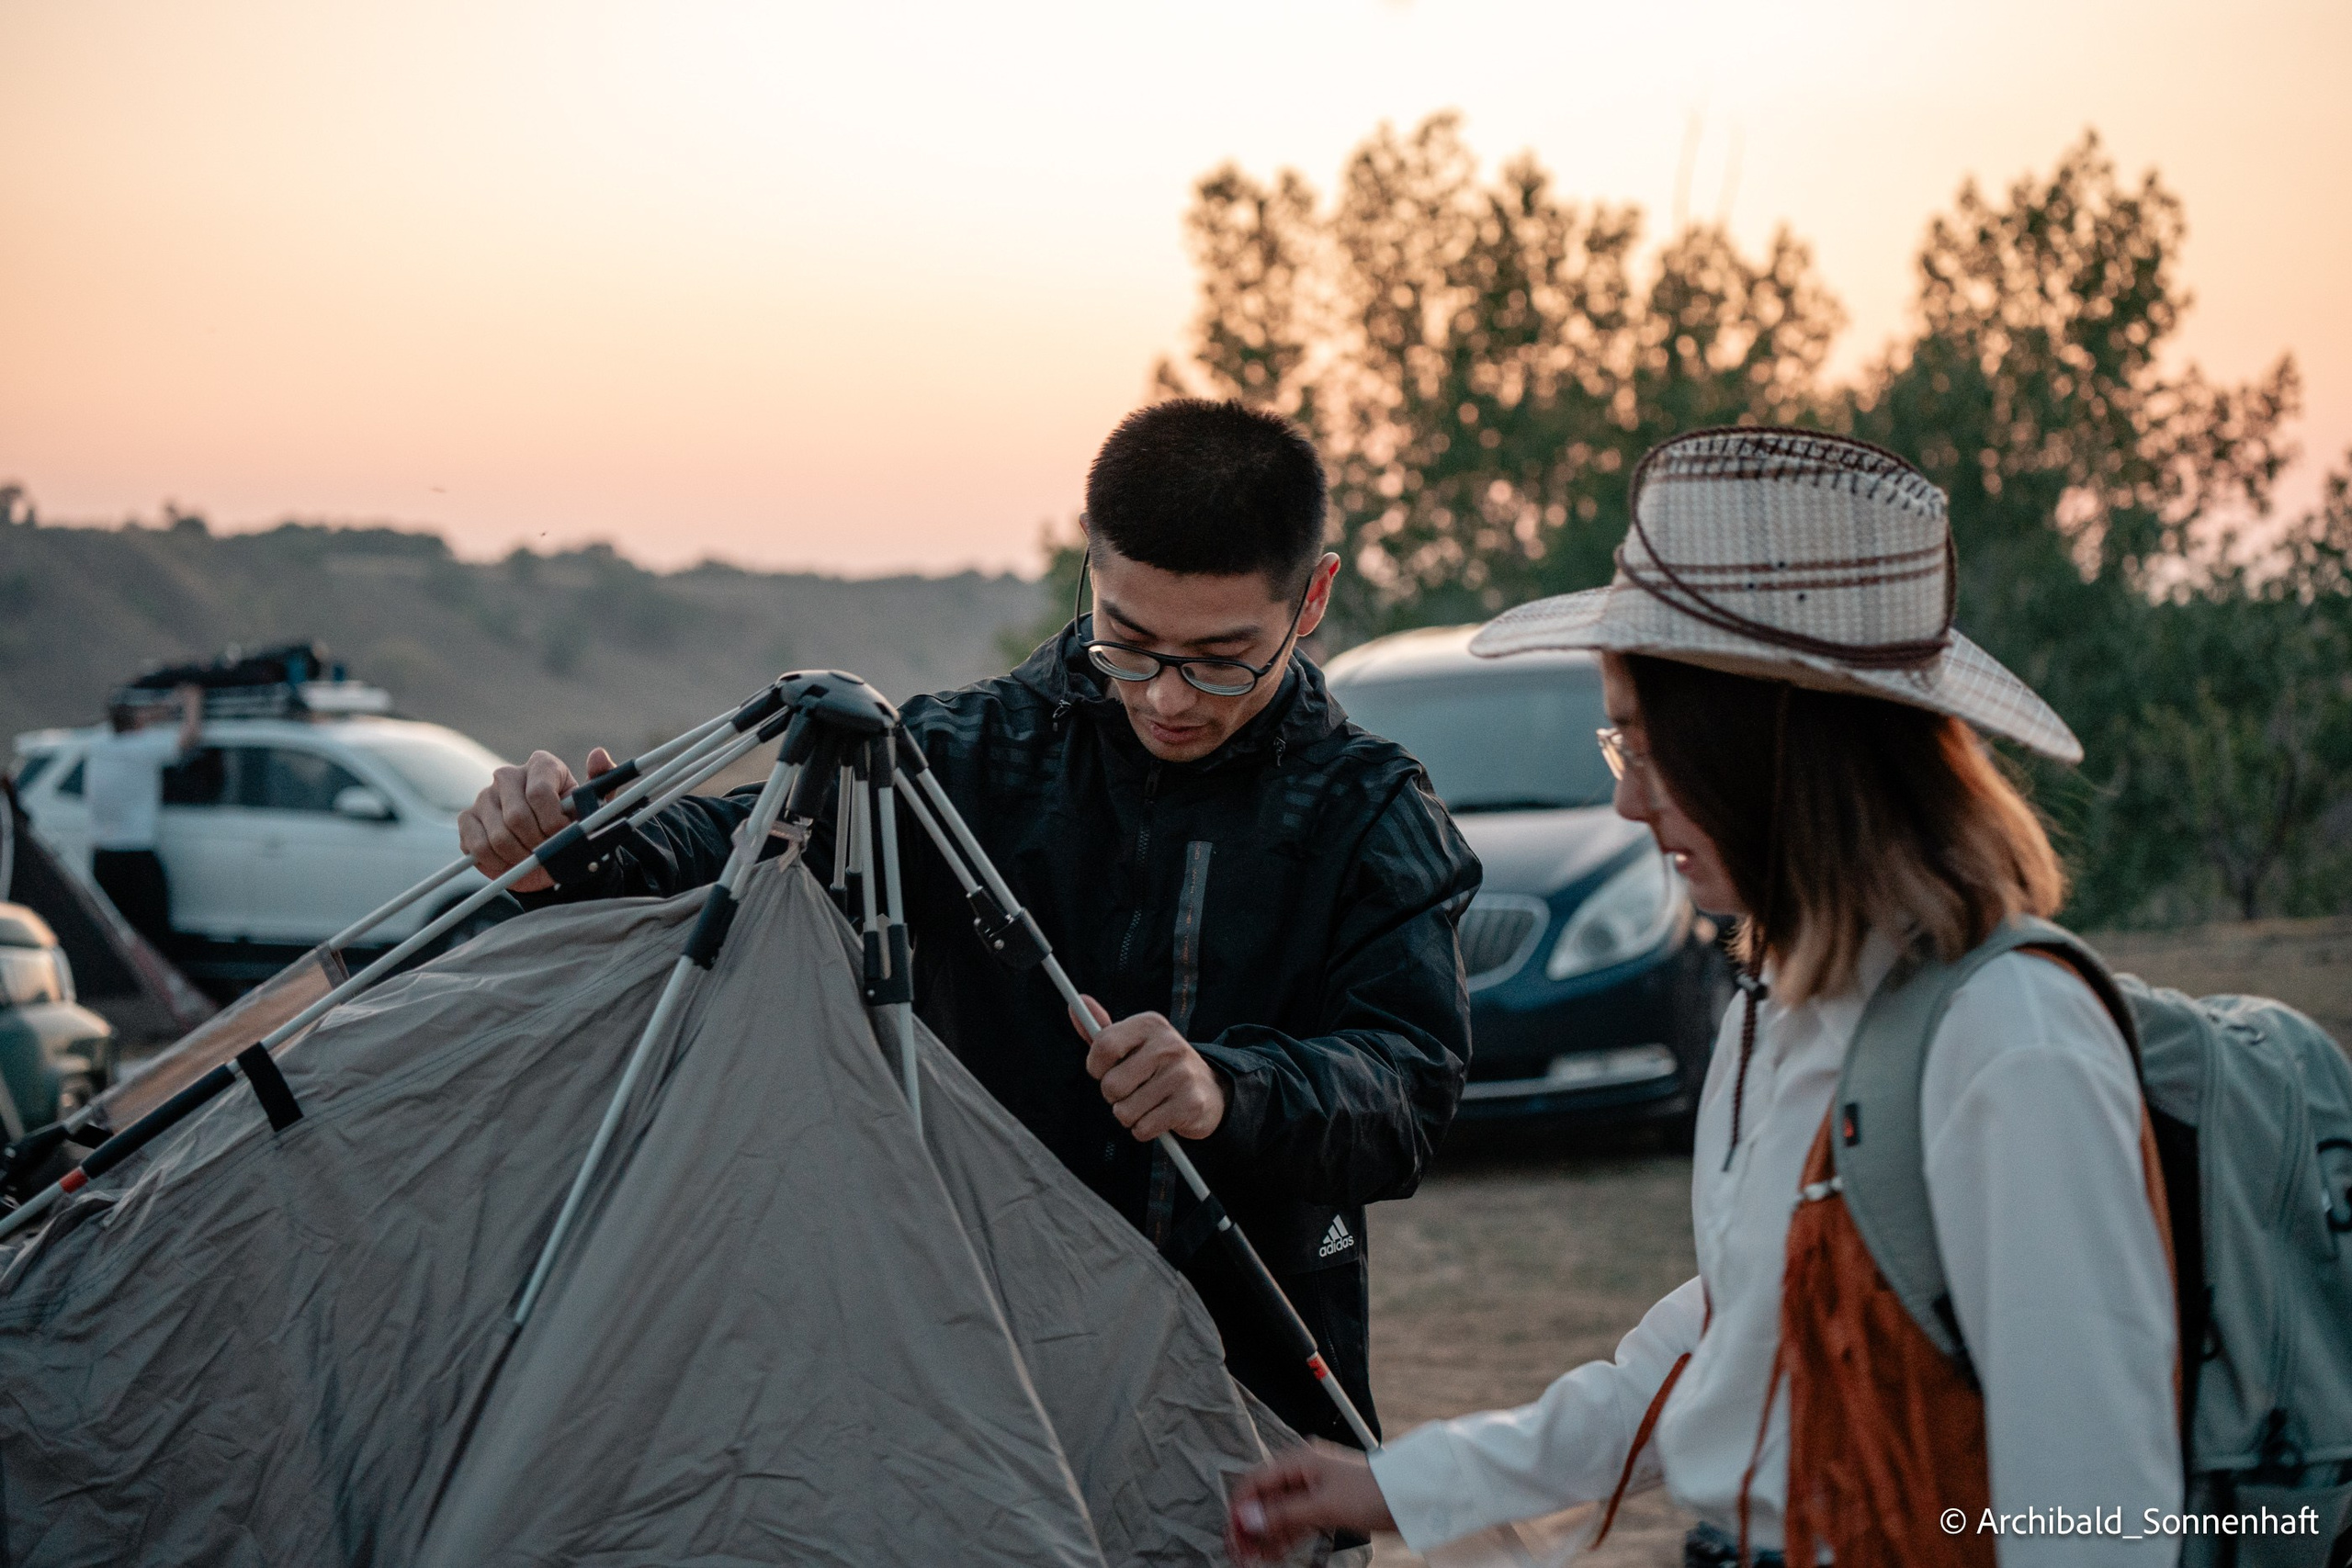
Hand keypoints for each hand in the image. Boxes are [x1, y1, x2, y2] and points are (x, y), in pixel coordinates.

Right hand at [459, 746, 612, 891]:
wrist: (550, 853)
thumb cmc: (573, 826)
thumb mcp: (595, 807)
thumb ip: (602, 781)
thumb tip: (598, 754)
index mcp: (541, 765)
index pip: (540, 792)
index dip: (553, 822)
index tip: (563, 834)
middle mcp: (508, 775)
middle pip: (517, 817)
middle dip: (537, 843)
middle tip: (548, 850)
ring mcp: (484, 796)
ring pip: (499, 836)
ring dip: (520, 856)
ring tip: (533, 857)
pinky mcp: (468, 819)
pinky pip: (478, 846)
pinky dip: (498, 862)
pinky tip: (512, 861)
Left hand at [1070, 996, 1226, 1140]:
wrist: (1209, 1089)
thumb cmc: (1158, 1066)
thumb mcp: (1133, 1044)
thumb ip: (1102, 1030)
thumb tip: (1076, 1003)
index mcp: (1150, 1024)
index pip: (1104, 1045)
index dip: (1096, 1066)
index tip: (1104, 1071)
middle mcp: (1168, 1045)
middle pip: (1111, 1085)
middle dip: (1113, 1096)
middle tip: (1132, 1090)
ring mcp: (1181, 1074)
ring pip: (1124, 1111)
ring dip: (1129, 1116)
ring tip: (1147, 1103)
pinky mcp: (1190, 1104)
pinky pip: (1143, 1129)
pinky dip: (1144, 1129)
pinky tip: (1159, 1116)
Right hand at [1227, 1441, 1394, 1561]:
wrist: (1407, 1497)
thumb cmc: (1369, 1492)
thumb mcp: (1322, 1506)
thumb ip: (1283, 1513)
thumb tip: (1247, 1519)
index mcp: (1297, 1461)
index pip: (1255, 1483)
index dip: (1240, 1509)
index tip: (1231, 1535)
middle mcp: (1301, 1472)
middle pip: (1264, 1500)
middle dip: (1250, 1527)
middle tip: (1238, 1554)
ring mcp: (1312, 1490)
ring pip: (1278, 1514)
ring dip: (1264, 1536)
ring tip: (1250, 1560)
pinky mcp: (1323, 1506)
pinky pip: (1295, 1522)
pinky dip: (1283, 1537)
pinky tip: (1271, 1555)